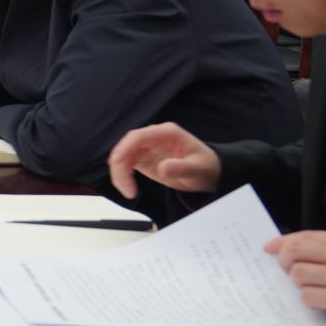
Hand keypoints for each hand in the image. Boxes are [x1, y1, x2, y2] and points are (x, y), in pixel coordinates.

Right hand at [107, 122, 222, 198]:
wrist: (208, 171)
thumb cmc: (205, 166)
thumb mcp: (198, 168)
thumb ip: (181, 167)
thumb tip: (162, 168)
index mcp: (166, 133)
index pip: (138, 136)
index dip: (124, 148)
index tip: (117, 162)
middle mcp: (153, 138)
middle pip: (126, 147)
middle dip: (119, 166)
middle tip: (124, 187)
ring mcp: (146, 148)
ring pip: (123, 157)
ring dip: (120, 174)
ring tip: (129, 192)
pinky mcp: (143, 159)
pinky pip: (126, 165)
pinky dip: (123, 176)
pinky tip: (128, 188)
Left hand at [263, 232, 325, 325]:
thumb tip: (290, 249)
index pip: (307, 236)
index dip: (283, 241)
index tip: (270, 247)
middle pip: (295, 251)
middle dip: (284, 261)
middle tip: (286, 271)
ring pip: (298, 274)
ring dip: (299, 284)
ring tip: (314, 288)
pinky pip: (308, 296)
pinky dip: (309, 300)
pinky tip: (322, 302)